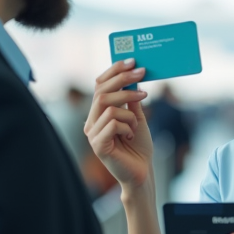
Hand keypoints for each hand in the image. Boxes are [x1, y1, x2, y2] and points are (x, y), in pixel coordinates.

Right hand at [84, 61, 151, 191]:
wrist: (142, 173)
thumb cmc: (139, 147)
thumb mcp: (137, 118)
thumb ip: (132, 100)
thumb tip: (133, 76)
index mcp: (98, 114)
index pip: (100, 85)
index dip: (114, 71)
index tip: (132, 61)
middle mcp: (91, 122)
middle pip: (101, 92)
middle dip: (123, 80)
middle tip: (142, 73)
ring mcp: (92, 134)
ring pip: (108, 106)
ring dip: (129, 112)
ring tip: (137, 125)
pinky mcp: (98, 145)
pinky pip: (112, 123)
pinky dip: (127, 126)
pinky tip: (131, 136)